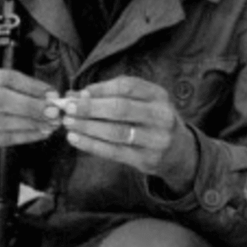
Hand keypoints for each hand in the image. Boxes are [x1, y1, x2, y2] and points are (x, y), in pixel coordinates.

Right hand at [0, 68, 59, 181]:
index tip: (53, 94)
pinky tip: (41, 133)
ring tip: (52, 123)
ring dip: (32, 122)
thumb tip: (53, 97)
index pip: (7, 78)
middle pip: (2, 99)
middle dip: (32, 106)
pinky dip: (26, 136)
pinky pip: (3, 138)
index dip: (32, 86)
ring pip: (2, 121)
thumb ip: (26, 91)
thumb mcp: (5, 91)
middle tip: (54, 111)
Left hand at [60, 76, 196, 193]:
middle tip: (68, 108)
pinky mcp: (147, 159)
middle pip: (121, 108)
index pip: (127, 86)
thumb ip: (112, 95)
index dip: (100, 89)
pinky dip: (91, 144)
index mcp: (159, 96)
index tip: (79, 93)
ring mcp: (156, 139)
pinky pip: (113, 152)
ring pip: (116, 132)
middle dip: (90, 108)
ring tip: (68, 123)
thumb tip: (75, 94)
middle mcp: (161, 116)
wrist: (178, 151)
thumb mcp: (143, 102)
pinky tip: (75, 139)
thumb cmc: (152, 121)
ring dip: (87, 127)